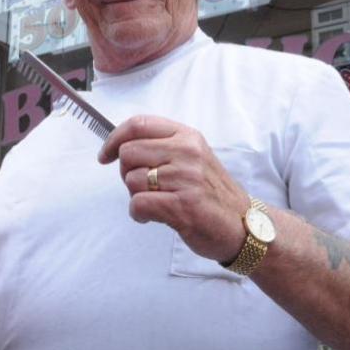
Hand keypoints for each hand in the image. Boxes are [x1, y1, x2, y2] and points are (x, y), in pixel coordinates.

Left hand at [98, 115, 248, 262]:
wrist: (244, 225)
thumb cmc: (211, 193)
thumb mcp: (193, 157)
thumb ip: (163, 146)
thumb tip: (120, 145)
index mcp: (187, 136)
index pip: (138, 124)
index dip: (114, 139)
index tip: (105, 155)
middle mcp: (187, 152)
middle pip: (128, 153)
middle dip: (126, 173)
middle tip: (144, 187)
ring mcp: (185, 178)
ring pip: (131, 180)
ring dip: (136, 196)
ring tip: (157, 202)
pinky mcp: (182, 205)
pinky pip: (138, 204)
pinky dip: (138, 214)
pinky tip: (153, 217)